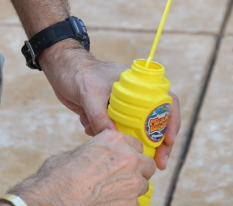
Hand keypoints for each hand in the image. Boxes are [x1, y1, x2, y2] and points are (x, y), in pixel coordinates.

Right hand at [8, 130, 155, 205]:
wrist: (53, 198)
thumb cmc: (58, 176)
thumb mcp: (78, 152)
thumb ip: (98, 152)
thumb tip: (99, 157)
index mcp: (115, 140)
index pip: (136, 145)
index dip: (128, 154)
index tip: (122, 162)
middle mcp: (129, 158)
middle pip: (147, 164)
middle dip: (137, 170)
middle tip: (122, 178)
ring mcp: (132, 182)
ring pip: (143, 185)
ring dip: (132, 188)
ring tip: (112, 193)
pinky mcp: (130, 203)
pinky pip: (134, 203)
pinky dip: (125, 203)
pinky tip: (109, 203)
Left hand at [40, 40, 181, 169]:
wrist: (61, 70)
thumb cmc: (78, 74)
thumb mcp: (89, 94)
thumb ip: (100, 115)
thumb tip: (113, 137)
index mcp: (139, 83)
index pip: (165, 100)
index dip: (172, 120)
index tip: (168, 140)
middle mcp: (135, 96)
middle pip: (155, 121)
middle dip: (158, 142)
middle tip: (160, 162)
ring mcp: (123, 107)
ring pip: (137, 130)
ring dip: (133, 145)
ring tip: (127, 159)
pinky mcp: (109, 115)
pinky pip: (117, 132)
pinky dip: (109, 138)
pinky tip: (90, 131)